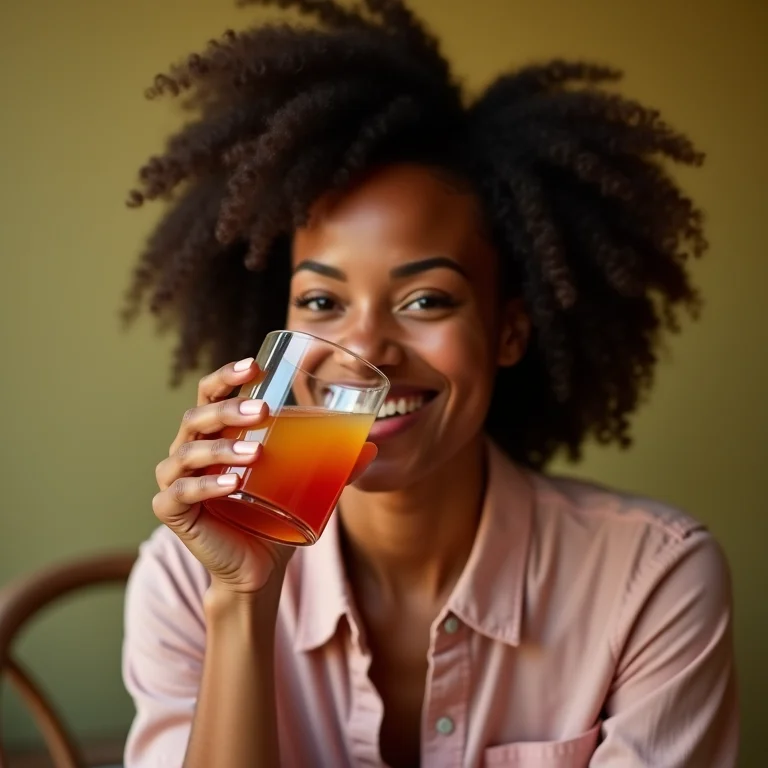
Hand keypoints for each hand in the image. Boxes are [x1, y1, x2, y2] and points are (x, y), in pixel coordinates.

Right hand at [152, 357, 377, 596]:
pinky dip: (205, 486)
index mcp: (214, 434)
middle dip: (228, 409)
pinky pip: (181, 493)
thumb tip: (372, 447)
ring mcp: (176, 481)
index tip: (255, 366)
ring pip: (189, 453)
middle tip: (263, 411)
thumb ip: (335, 466)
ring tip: (257, 454)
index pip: (210, 394)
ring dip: (222, 449)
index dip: (226, 376)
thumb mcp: (305, 485)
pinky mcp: (174, 513)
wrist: (257, 568)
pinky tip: (231, 483)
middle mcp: (189, 451)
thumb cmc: (274, 515)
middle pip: (197, 417)